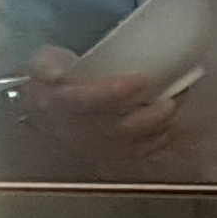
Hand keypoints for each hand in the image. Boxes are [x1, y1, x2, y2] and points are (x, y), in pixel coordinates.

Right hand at [17, 44, 193, 169]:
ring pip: (127, 144)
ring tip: (175, 107)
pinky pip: (133, 155)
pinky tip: (171, 127)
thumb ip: (45, 64)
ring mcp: (92, 146)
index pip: (86, 101)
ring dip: (155, 129)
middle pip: (113, 129)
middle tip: (171, 99)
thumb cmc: (51, 82)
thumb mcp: (41, 62)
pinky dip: (156, 142)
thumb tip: (56, 73)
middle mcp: (74, 131)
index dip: (114, 92)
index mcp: (57, 104)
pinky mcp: (106, 155)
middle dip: (146, 117)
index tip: (142, 80)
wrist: (45, 112)